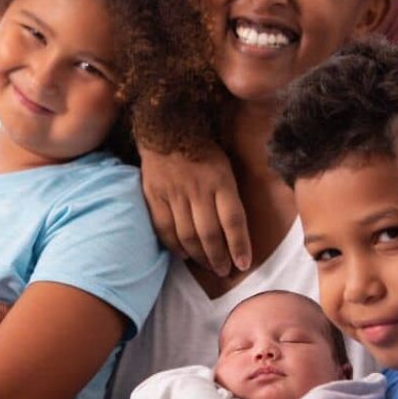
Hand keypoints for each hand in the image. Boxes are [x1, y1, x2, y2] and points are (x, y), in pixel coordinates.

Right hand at [139, 144, 250, 275]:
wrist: (165, 127)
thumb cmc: (202, 147)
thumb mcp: (225, 164)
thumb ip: (229, 194)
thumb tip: (236, 230)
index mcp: (220, 180)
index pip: (233, 220)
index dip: (239, 246)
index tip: (243, 264)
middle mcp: (197, 189)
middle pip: (209, 233)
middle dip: (219, 258)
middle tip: (224, 271)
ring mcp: (173, 193)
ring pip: (187, 235)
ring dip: (199, 257)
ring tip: (208, 266)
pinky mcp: (154, 195)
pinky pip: (164, 228)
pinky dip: (174, 246)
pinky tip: (183, 255)